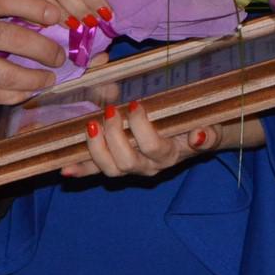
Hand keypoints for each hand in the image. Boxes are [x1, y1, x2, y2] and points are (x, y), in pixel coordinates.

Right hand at [0, 0, 66, 103]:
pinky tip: (26, 92)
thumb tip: (39, 16)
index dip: (38, 8)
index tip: (57, 16)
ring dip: (35, 80)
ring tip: (49, 78)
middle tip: (59, 56)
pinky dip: (14, 95)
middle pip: (17, 41)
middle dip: (45, 51)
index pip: (11, 1)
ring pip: (8, 75)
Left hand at [59, 100, 220, 179]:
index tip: (134, 103)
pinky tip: (65, 169)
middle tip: (110, 111)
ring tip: (90, 126)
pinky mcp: (116, 165)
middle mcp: (148, 166)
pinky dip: (81, 170)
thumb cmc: (198, 125)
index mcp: (169, 154)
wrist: (195, 138)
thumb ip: (207, 134)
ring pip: (109, 170)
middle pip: (126, 161)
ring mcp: (131, 168)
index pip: (153, 146)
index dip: (141, 127)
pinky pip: (96, 171)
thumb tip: (197, 136)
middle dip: (114, 136)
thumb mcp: (209, 126)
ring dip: (95, 149)